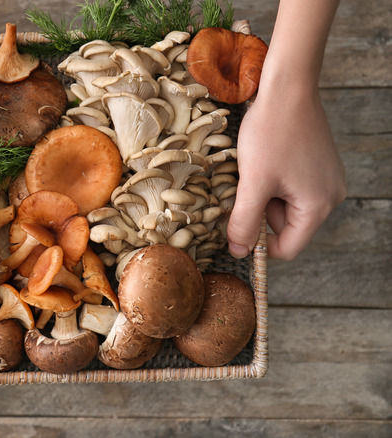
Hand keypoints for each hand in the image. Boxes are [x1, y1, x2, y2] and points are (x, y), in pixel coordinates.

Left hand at [227, 85, 346, 259]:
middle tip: (248, 184)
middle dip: (261, 212)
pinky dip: (272, 181)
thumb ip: (244, 222)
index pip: (287, 248)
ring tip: (257, 168)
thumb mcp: (253, 183)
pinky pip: (291, 187)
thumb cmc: (271, 133)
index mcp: (318, 206)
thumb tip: (238, 252)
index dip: (258, 244)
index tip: (236, 226)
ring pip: (285, 206)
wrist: (287, 88)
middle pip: (286, 226)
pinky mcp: (319, 166)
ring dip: (264, 194)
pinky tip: (267, 159)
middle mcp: (330, 197)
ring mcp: (327, 180)